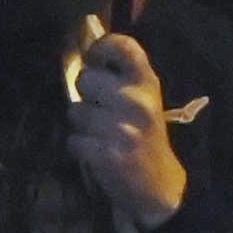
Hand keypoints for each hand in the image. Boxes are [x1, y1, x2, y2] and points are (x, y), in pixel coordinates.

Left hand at [69, 19, 190, 228]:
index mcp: (148, 83)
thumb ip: (122, 79)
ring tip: (100, 136)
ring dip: (81, 125)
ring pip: (75, 111)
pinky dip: (79, 148)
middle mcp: (136, 101)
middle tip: (99, 110)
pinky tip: (96, 153)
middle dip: (85, 95)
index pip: (122, 45)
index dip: (100, 48)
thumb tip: (87, 58)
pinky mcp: (107, 154)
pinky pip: (73, 140)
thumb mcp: (145, 101)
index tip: (95, 61)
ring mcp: (122, 128)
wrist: (159, 187)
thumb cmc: (146, 138)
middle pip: (85, 79)